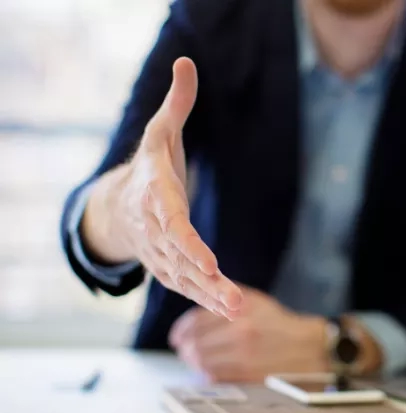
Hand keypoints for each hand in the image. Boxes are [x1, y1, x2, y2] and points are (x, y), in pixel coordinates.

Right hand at [81, 57, 241, 317]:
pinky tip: (231, 309)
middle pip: (181, 259)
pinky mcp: (168, 266)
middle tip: (235, 304)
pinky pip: (187, 285)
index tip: (209, 264)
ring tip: (240, 311)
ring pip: (186, 279)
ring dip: (212, 297)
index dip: (189, 244)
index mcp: (154, 196)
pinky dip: (208, 299)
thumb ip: (177, 102)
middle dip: (207, 282)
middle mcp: (155, 230)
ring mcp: (159, 252)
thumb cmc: (149, 166)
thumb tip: (186, 62)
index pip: (172, 223)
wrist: (119, 205)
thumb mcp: (160, 130)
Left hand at [169, 288, 329, 381]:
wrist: (310, 346)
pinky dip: (207, 374)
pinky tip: (208, 371)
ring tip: (193, 361)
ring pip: (202, 361)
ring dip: (193, 362)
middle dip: (185, 348)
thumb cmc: (281, 324)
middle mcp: (240, 331)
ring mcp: (244, 355)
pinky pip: (216, 376)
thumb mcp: (256, 302)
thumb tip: (196, 314)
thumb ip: (226, 302)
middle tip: (183, 350)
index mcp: (240, 309)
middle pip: (196, 342)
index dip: (182, 330)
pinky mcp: (249, 374)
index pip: (197, 320)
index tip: (178, 336)